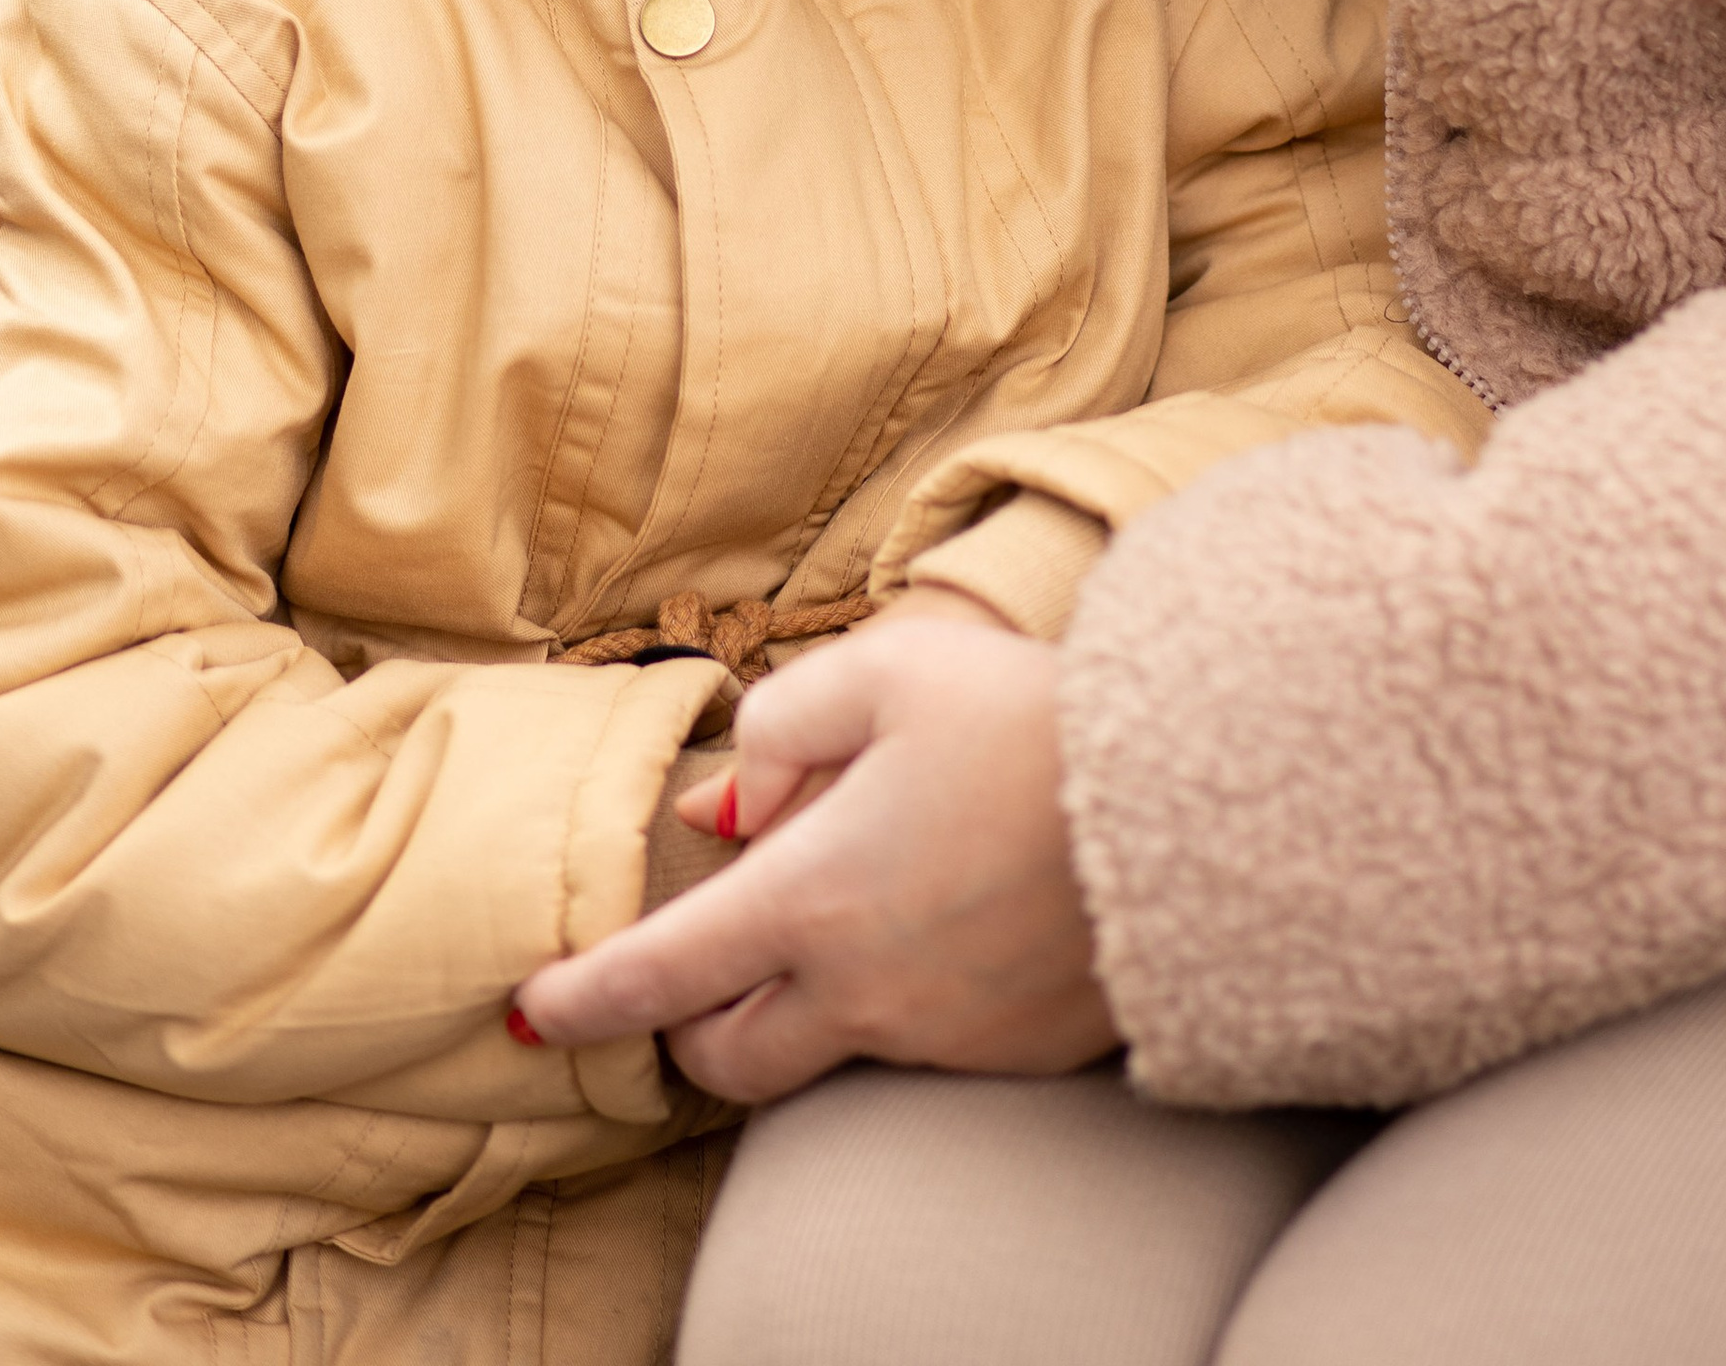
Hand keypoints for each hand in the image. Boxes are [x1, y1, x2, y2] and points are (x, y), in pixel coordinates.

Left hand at [513, 609, 1117, 1102]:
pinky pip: (920, 1046)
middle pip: (727, 1056)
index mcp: (812, 897)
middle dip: (685, 1026)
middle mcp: (862, 990)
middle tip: (689, 971)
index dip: (583, 999)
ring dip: (794, 1011)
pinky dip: (898, 1002)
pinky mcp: (1011, 1056)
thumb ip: (784, 723)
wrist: (1192, 800)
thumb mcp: (889, 670)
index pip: (660, 974)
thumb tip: (728, 804)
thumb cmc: (1028, 717)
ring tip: (835, 923)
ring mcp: (940, 1036)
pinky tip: (943, 927)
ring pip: (823, 1055)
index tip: (532, 1012)